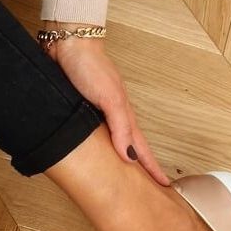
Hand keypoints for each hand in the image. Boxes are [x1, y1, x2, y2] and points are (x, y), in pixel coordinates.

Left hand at [45, 32, 171, 184]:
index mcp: (122, 115)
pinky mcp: (81, 109)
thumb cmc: (90, 67)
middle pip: (129, 146)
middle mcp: (112, 116)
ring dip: (121, 157)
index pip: (139, 148)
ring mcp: (97, 112)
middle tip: (150, 186)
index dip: (151, 167)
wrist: (67, 44)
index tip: (163, 185)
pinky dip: (102, 145)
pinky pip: (95, 134)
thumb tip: (129, 156)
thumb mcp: (109, 98)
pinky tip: (98, 150)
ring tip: (128, 175)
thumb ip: (120, 126)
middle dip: (141, 166)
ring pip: (112, 141)